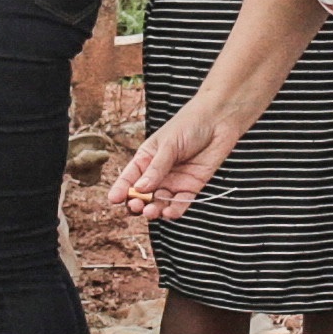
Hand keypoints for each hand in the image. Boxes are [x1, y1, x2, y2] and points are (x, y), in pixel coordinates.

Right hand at [112, 109, 233, 222]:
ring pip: (160, 202)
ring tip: (151, 211)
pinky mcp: (193, 186)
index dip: (120, 189)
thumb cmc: (189, 125)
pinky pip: (181, 203)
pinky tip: (169, 213)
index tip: (114, 200)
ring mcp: (175, 181)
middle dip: (137, 203)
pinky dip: (174, 210)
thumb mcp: (168, 145)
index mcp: (146, 159)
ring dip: (154, 209)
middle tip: (136, 206)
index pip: (129, 178)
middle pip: (143, 195)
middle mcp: (158, 173)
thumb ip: (156, 168)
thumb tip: (140, 189)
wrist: (218, 120)